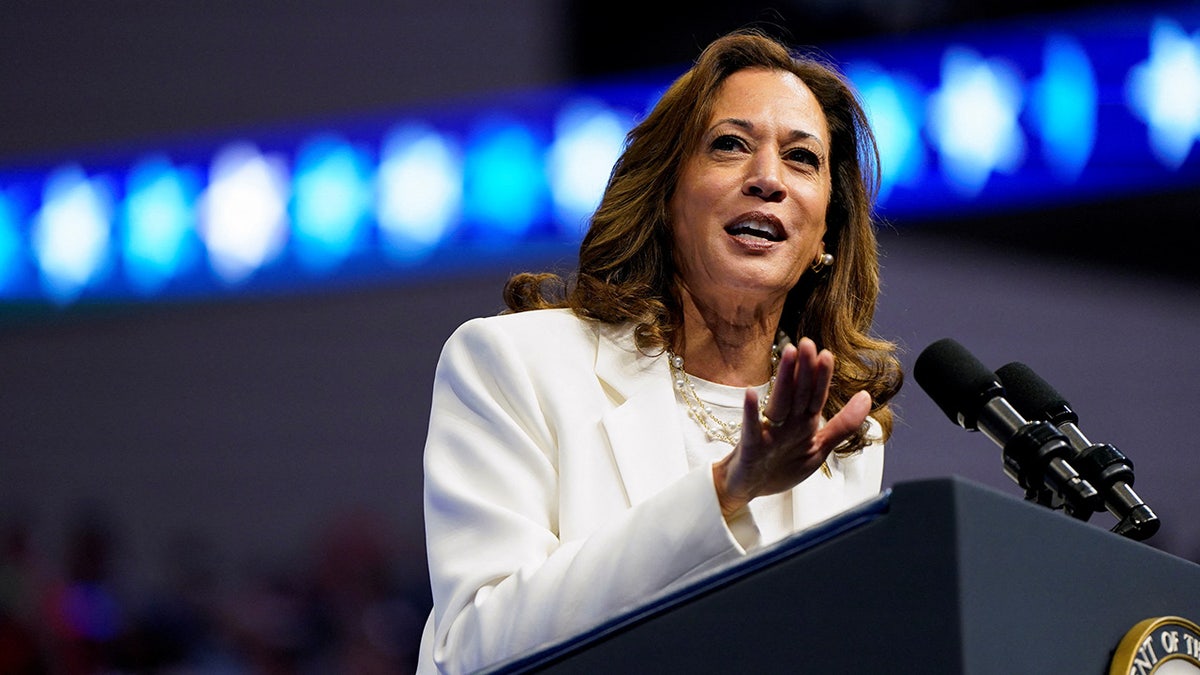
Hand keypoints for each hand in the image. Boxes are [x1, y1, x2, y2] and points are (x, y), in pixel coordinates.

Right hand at [712, 337, 870, 518]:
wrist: (747, 489)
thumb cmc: (779, 467)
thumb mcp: (818, 448)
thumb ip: (843, 425)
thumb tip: (866, 397)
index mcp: (803, 423)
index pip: (815, 396)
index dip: (822, 376)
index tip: (826, 354)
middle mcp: (786, 423)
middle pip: (798, 393)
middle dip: (805, 368)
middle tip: (808, 343)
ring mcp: (767, 434)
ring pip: (779, 403)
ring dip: (784, 379)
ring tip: (788, 354)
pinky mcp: (751, 448)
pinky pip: (751, 428)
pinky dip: (751, 412)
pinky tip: (751, 393)